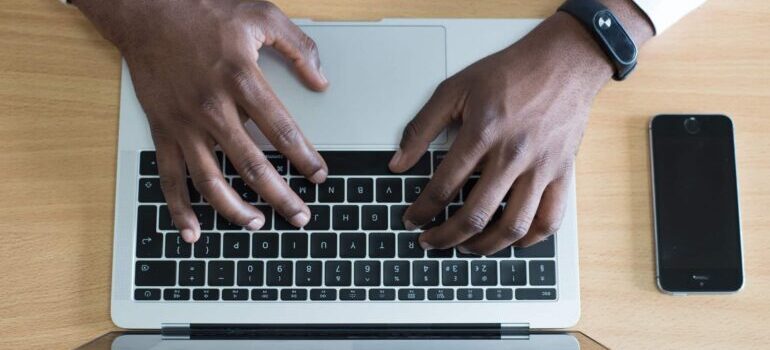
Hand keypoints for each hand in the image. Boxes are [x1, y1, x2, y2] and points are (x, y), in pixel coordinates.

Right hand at [75, 0, 328, 241]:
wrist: (147, 12)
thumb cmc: (204, 12)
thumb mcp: (261, 15)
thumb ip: (298, 46)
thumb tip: (322, 81)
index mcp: (242, 80)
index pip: (282, 131)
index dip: (304, 158)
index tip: (319, 176)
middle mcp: (213, 109)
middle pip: (252, 165)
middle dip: (280, 196)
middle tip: (300, 217)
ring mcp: (185, 124)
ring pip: (211, 180)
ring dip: (235, 210)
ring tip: (258, 225)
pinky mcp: (163, 130)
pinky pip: (169, 177)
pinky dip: (179, 208)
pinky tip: (193, 231)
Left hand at [389, 6, 651, 254]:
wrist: (563, 62)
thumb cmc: (510, 73)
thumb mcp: (454, 89)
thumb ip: (421, 127)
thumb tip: (398, 162)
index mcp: (482, 133)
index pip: (443, 187)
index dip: (422, 210)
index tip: (412, 219)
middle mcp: (513, 155)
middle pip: (475, 215)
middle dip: (445, 237)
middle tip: (430, 241)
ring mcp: (541, 168)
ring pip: (513, 226)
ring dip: (484, 246)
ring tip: (466, 247)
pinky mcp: (563, 173)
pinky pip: (550, 220)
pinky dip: (529, 239)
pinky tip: (511, 240)